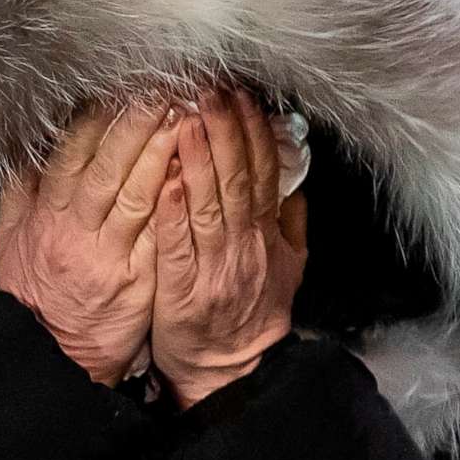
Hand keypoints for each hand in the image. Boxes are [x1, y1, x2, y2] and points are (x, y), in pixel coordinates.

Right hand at [0, 103, 178, 384]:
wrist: (53, 354)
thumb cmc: (36, 295)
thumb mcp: (11, 240)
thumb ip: (19, 191)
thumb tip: (22, 147)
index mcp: (47, 215)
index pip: (72, 153)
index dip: (96, 116)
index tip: (117, 84)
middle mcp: (77, 230)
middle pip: (107, 165)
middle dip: (134, 121)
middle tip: (160, 85)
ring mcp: (109, 253)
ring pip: (135, 193)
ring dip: (160, 151)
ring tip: (183, 114)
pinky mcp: (136, 278)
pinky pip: (157, 233)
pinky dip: (173, 201)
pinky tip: (190, 173)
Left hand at [152, 90, 307, 406]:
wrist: (231, 369)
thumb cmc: (252, 313)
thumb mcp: (289, 267)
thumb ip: (290, 221)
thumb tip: (294, 179)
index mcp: (267, 235)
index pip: (265, 173)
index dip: (255, 132)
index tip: (242, 96)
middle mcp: (245, 246)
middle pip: (238, 180)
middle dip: (225, 131)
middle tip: (210, 90)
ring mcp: (215, 268)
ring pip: (209, 206)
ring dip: (199, 161)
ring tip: (186, 119)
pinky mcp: (183, 290)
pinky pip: (177, 246)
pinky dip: (173, 213)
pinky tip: (165, 181)